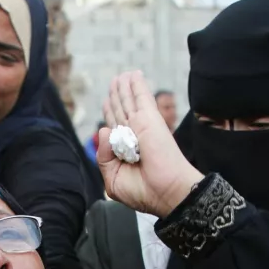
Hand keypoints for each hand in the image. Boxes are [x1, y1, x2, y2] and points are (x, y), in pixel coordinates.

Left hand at [100, 71, 203, 217]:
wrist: (165, 193)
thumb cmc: (143, 192)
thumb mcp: (113, 180)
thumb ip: (103, 157)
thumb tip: (102, 130)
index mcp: (125, 151)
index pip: (114, 127)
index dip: (110, 113)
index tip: (107, 102)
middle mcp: (133, 136)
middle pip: (120, 110)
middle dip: (116, 96)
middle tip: (114, 81)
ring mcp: (141, 127)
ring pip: (129, 101)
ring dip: (124, 87)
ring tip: (120, 75)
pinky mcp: (149, 120)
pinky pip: (141, 98)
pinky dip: (137, 85)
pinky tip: (134, 75)